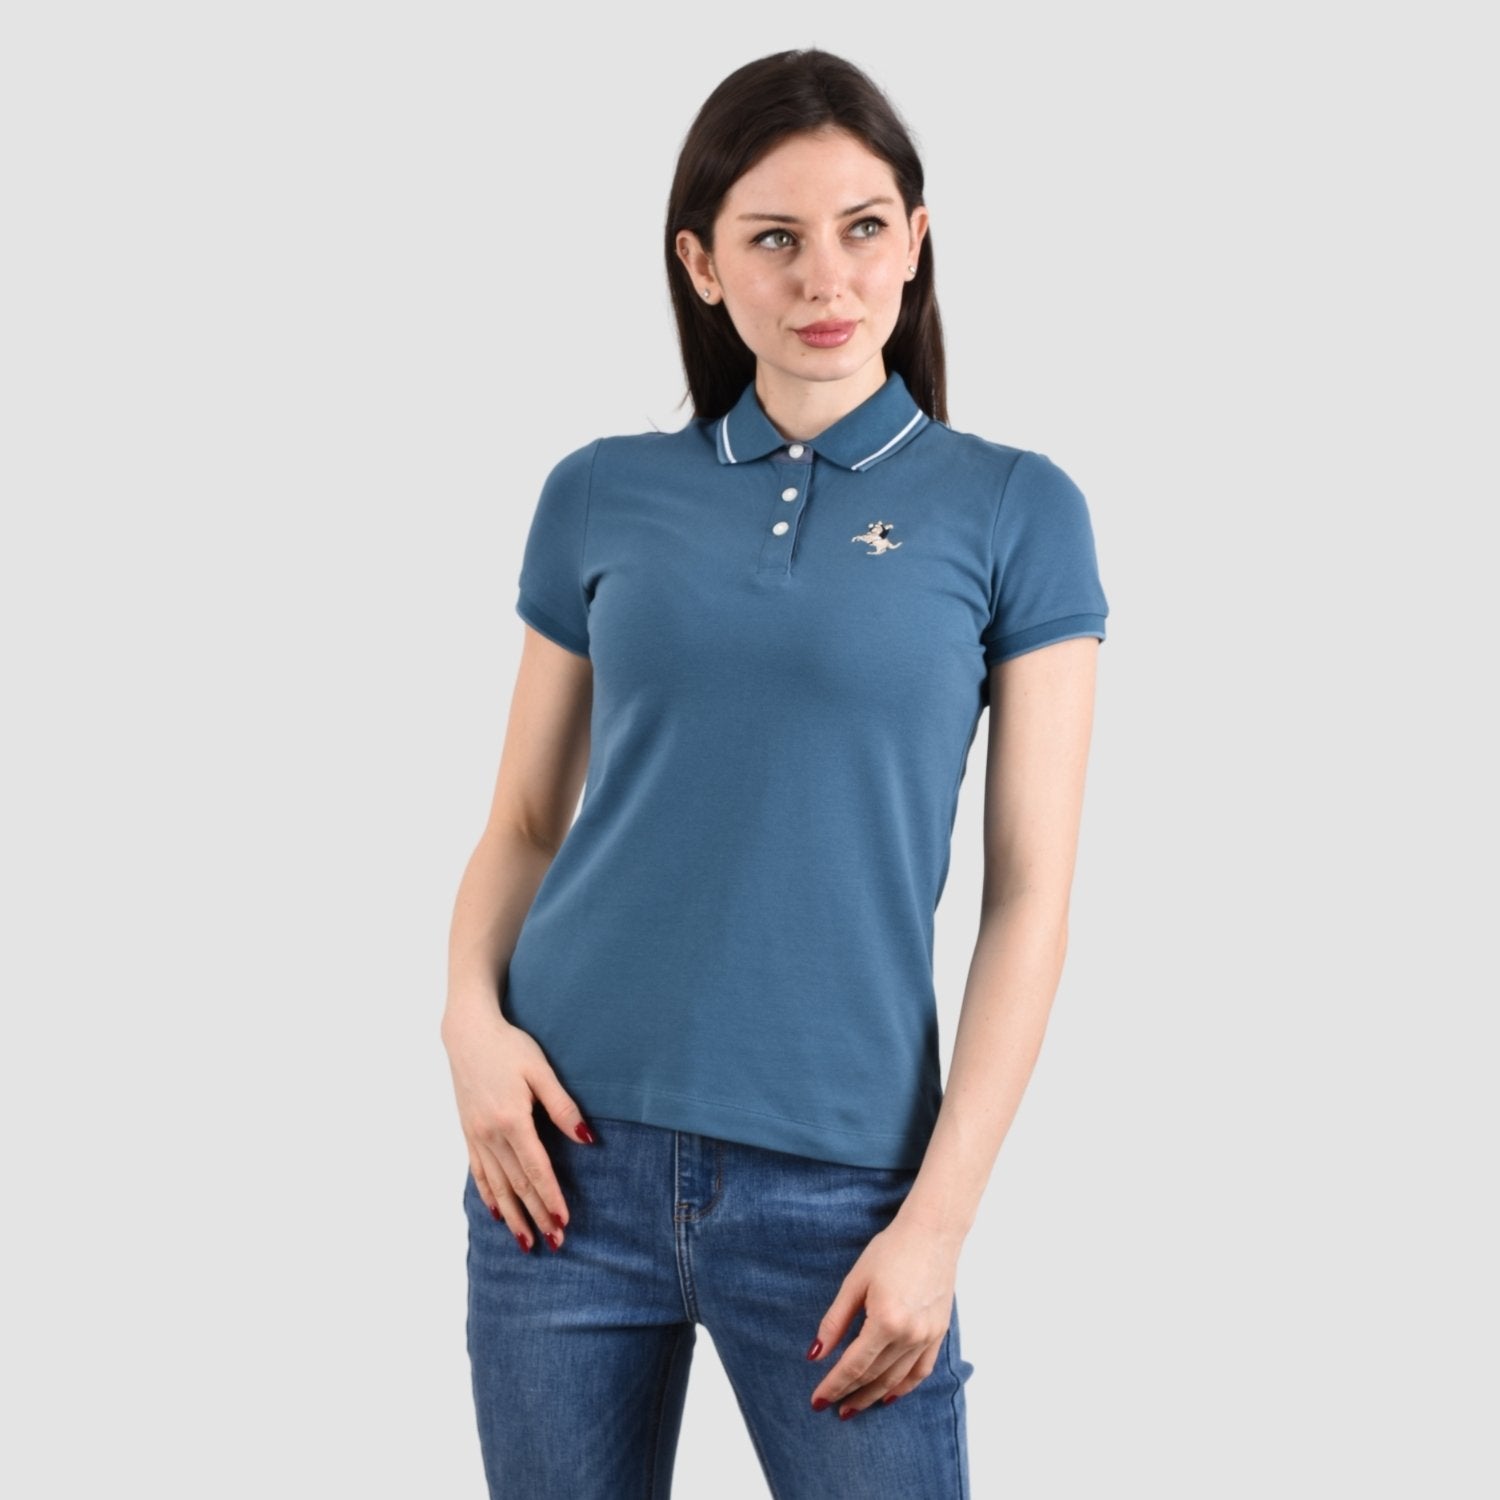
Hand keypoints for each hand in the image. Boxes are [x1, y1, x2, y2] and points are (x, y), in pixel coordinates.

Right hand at [441, 996, 595, 1252]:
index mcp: (512, 1120)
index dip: (551, 1198)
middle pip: (518, 1184)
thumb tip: (586, 1139)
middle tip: (554, 1243)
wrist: (468, 1033)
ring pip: (497, 1185)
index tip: (564, 1222)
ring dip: (513, 1216)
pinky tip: (496, 1213)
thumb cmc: (509, 1047)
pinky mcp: (469, 1132)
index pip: (536, 1169)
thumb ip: (562, 1106)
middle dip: (537, 1215)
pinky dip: (488, 1195)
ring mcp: (476, 1135)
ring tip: (526, 1241)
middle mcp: (491, 1134)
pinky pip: (478, 1172)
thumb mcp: (540, 1070)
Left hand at [806, 1216, 960, 1417]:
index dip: (833, 1385)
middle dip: (850, 1394)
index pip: (853, 1365)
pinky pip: (921, 1371)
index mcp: (885, 1321)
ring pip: (896, 1379)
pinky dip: (904, 1386)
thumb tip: (816, 1354)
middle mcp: (909, 1335)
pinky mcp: (939, 1333)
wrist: (932, 1233)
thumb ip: (835, 1321)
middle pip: (874, 1376)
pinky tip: (890, 1394)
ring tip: (855, 1407)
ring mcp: (927, 1336)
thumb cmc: (890, 1250)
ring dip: (874, 1395)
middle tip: (832, 1407)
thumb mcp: (855, 1281)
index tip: (817, 1400)